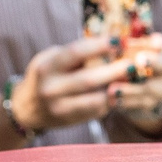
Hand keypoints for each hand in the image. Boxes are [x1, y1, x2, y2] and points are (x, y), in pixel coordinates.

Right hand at [13, 36, 140, 132]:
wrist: (27, 107)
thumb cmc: (47, 74)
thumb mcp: (53, 59)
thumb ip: (77, 53)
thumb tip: (112, 43)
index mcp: (47, 67)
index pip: (75, 53)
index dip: (99, 45)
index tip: (119, 40)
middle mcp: (51, 89)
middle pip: (88, 79)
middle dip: (114, 71)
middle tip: (134, 63)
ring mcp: (60, 108)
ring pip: (95, 100)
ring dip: (117, 89)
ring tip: (132, 79)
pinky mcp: (71, 121)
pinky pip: (96, 111)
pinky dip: (111, 101)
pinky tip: (121, 91)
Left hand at [108, 34, 161, 132]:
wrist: (135, 85)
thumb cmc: (128, 59)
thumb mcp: (126, 49)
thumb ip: (123, 44)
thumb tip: (114, 40)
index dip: (155, 43)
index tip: (148, 41)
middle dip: (153, 62)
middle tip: (139, 61)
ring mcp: (161, 87)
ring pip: (149, 88)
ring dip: (130, 89)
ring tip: (112, 89)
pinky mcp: (151, 102)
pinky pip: (140, 104)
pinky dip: (125, 102)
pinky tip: (112, 100)